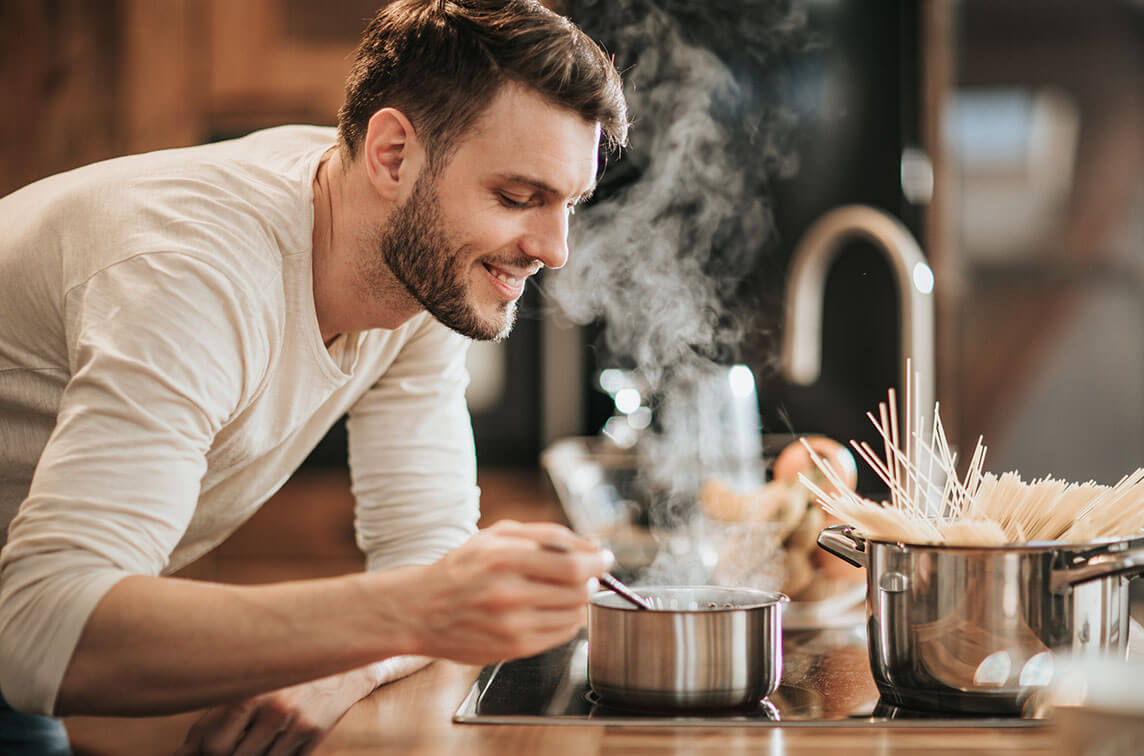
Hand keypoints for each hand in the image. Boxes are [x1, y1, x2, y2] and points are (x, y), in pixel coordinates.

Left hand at [175, 670, 365, 755]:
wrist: (333, 655)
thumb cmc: (275, 669)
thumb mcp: (242, 686)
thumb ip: (208, 723)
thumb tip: (179, 755)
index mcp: (251, 690)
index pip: (214, 745)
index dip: (209, 749)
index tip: (213, 742)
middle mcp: (277, 707)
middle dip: (231, 752)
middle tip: (239, 735)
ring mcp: (300, 722)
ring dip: (257, 752)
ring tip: (260, 730)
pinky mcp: (317, 733)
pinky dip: (279, 752)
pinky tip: (281, 732)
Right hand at [391, 520, 611, 664]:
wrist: (421, 610)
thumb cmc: (460, 569)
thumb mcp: (496, 536)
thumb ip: (545, 535)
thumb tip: (590, 545)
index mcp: (505, 559)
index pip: (572, 564)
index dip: (598, 561)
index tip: (605, 558)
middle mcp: (509, 594)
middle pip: (579, 590)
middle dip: (592, 580)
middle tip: (590, 574)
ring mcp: (512, 625)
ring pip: (574, 614)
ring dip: (579, 601)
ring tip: (563, 591)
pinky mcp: (514, 649)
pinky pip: (561, 635)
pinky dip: (566, 620)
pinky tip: (549, 609)